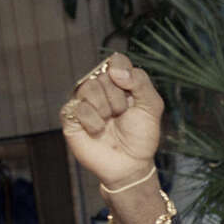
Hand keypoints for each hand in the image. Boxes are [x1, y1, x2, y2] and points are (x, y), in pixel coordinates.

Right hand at [61, 52, 164, 189]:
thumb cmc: (141, 135)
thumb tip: (115, 71)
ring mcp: (84, 101)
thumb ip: (140, 82)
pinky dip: (93, 121)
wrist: (130, 164)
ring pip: (89, 87)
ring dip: (105, 108)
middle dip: (117, 97)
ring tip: (110, 122)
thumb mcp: (151, 106)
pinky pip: (78, 108)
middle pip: (103, 75)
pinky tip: (98, 131)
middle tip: (122, 114)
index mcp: (119, 81)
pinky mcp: (71, 117)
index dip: (122, 70)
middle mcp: (100, 88)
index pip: (116, 60)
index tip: (128, 86)